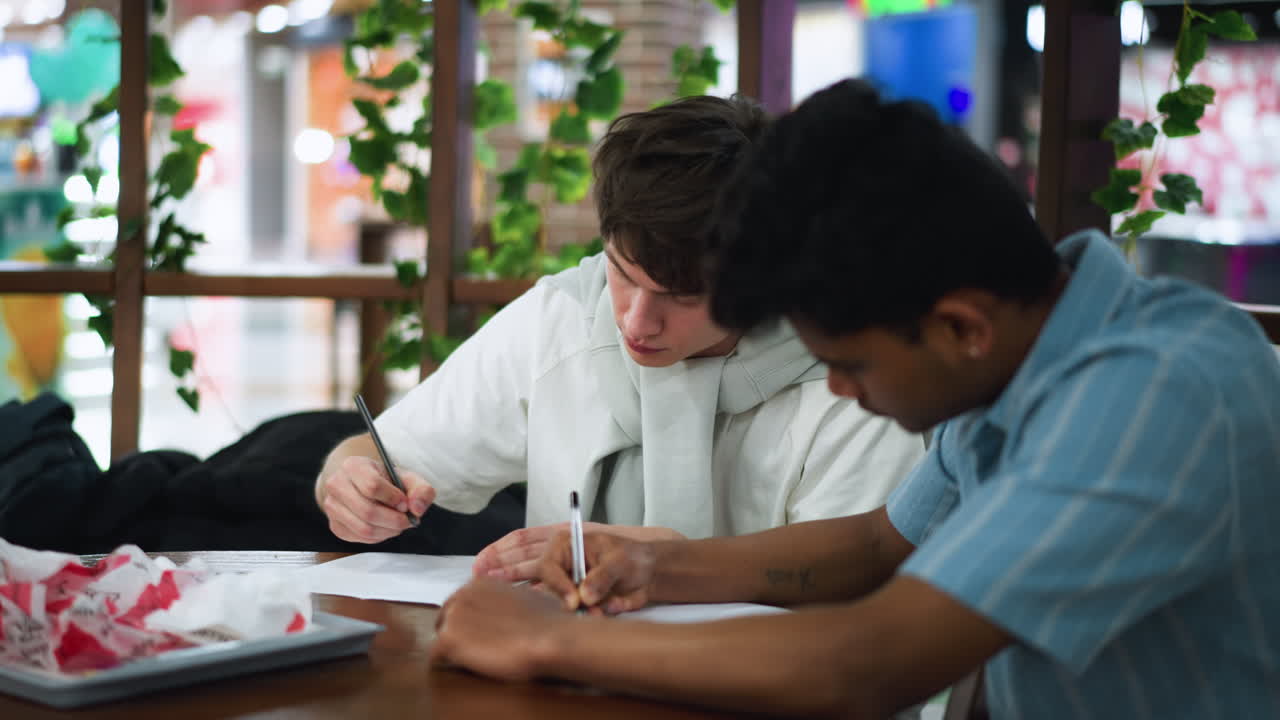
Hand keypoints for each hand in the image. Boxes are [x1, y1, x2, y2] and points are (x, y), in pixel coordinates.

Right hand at [318, 455, 434, 542]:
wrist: (363, 485)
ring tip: (398, 524)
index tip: (405, 503)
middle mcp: (337, 484)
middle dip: (394, 520)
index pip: (372, 486)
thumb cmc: (387, 481)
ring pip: (363, 528)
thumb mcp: (407, 478)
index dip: (393, 498)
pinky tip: (385, 528)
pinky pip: (359, 538)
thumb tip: (416, 509)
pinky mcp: (335, 525)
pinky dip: (378, 537)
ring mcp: (332, 506)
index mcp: (353, 466)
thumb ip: (421, 490)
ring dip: (388, 531)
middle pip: (367, 511)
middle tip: (407, 520)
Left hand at [431, 577, 568, 681]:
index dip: (470, 622)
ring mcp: (453, 615)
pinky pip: (436, 656)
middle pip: (445, 619)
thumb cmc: (549, 621)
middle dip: (457, 633)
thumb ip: (511, 598)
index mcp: (480, 583)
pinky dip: (447, 664)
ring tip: (473, 660)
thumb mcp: (529, 596)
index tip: (479, 634)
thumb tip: (515, 607)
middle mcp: (462, 593)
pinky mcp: (449, 639)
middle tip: (475, 650)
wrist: (549, 637)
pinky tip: (464, 668)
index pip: (461, 604)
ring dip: (453, 649)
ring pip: (441, 637)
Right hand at [473, 523, 684, 581]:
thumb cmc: (634, 558)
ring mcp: (560, 575)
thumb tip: (585, 597)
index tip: (573, 601)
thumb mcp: (622, 562)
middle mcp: (559, 557)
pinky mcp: (566, 592)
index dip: (556, 584)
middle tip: (477, 573)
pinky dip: (537, 602)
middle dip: (499, 565)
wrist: (648, 574)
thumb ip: (603, 577)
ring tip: (484, 580)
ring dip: (518, 587)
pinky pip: (545, 597)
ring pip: (530, 579)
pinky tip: (515, 601)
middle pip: (523, 560)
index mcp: (568, 542)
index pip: (547, 561)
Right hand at [538, 531, 660, 613]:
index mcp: (565, 547)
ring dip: (590, 611)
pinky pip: (583, 615)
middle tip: (594, 610)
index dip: (558, 585)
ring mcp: (569, 588)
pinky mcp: (579, 605)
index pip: (547, 567)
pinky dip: (602, 613)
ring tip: (614, 602)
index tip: (574, 601)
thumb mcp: (620, 560)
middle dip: (573, 604)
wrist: (648, 572)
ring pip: (567, 607)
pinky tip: (618, 602)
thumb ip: (602, 576)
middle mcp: (561, 569)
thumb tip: (585, 596)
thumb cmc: (631, 556)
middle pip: (550, 592)